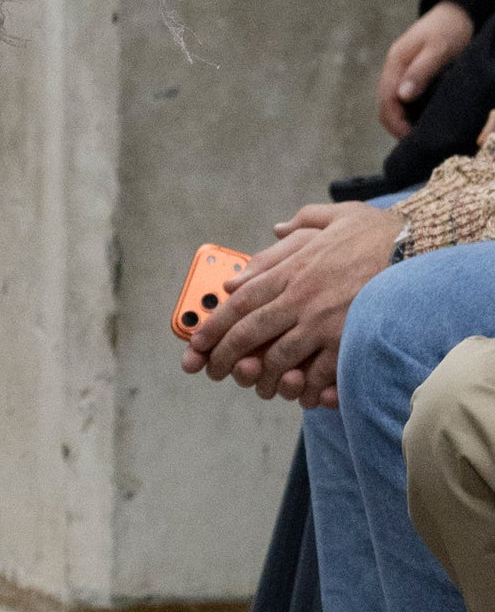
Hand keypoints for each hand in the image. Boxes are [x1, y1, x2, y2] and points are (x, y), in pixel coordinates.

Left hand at [181, 200, 401, 407]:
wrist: (416, 247)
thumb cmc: (375, 231)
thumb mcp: (331, 217)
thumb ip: (298, 226)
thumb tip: (274, 231)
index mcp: (291, 269)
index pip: (240, 301)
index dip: (214, 324)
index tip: (196, 342)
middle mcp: (300, 296)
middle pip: (250, 332)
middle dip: (225, 356)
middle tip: (211, 371)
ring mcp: (323, 321)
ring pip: (278, 358)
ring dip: (262, 376)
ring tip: (255, 385)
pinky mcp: (348, 340)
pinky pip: (319, 372)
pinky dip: (306, 387)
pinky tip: (298, 394)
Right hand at [380, 1, 474, 139]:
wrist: (456, 13)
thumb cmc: (449, 30)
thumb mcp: (438, 50)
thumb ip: (420, 71)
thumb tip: (402, 96)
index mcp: (396, 62)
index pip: (386, 99)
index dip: (395, 122)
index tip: (410, 138)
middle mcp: (394, 68)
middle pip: (385, 103)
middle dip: (395, 125)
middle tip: (414, 142)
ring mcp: (400, 70)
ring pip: (392, 102)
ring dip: (400, 120)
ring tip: (417, 135)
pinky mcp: (410, 72)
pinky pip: (402, 97)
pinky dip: (407, 112)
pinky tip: (420, 120)